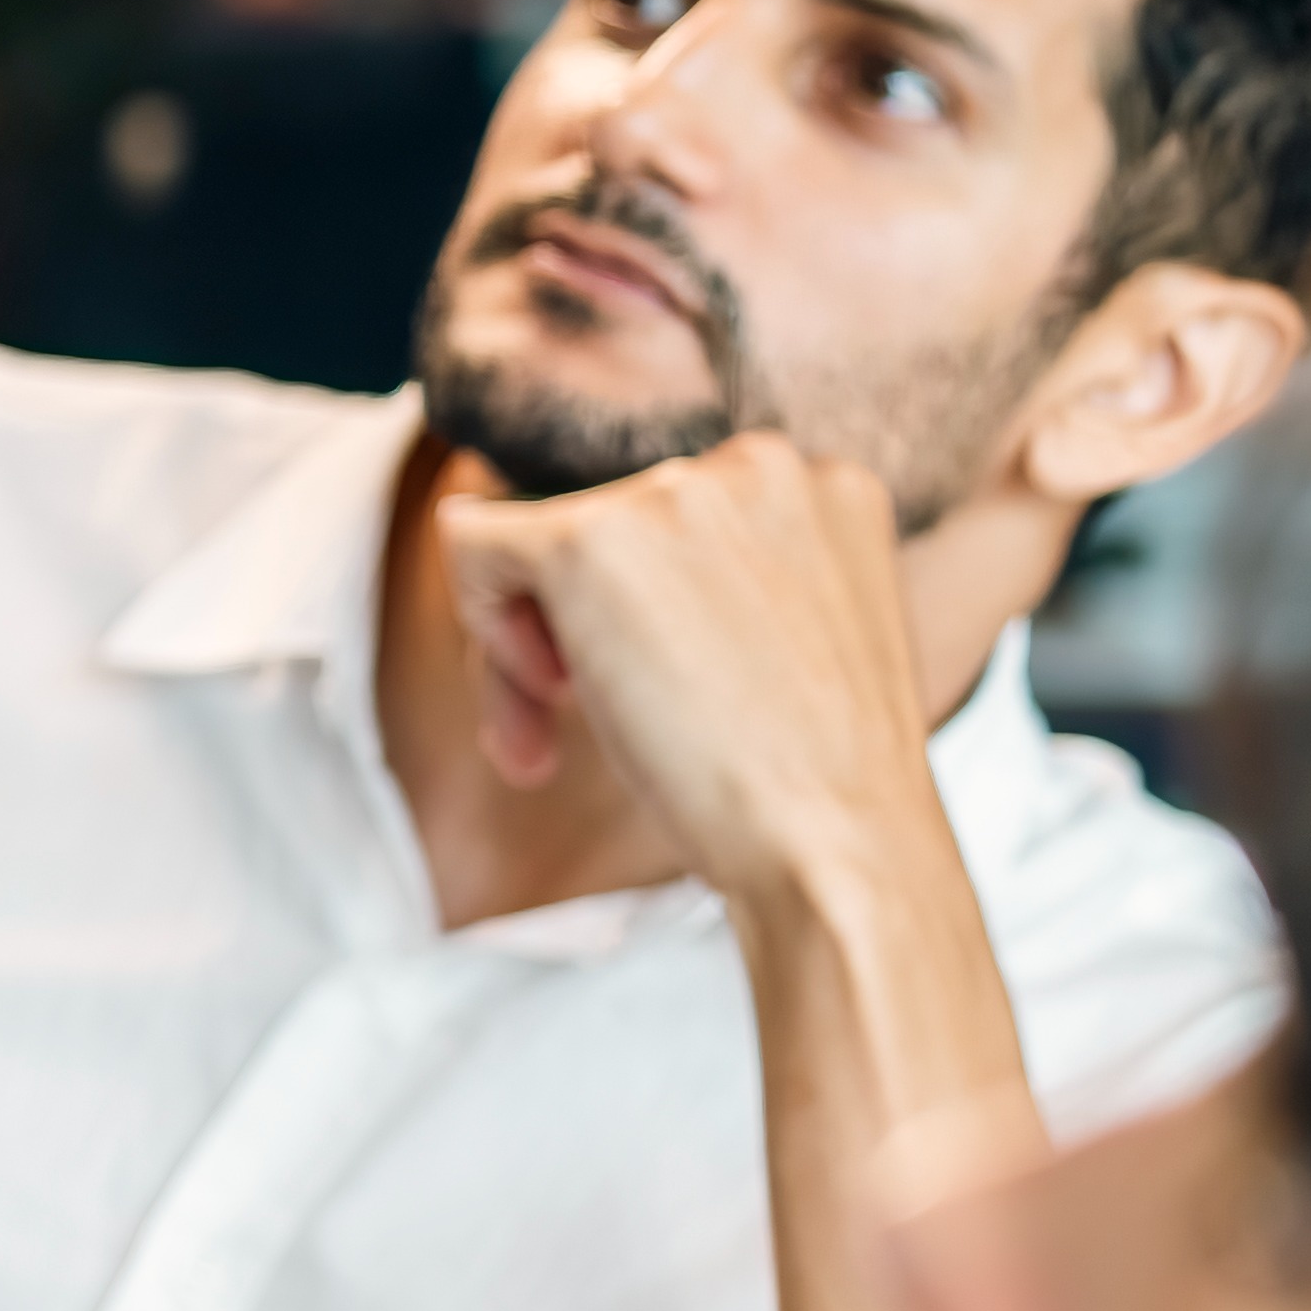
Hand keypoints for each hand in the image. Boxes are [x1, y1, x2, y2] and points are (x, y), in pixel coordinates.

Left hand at [440, 434, 953, 912]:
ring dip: (522, 652)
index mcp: (820, 487)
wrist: (840, 846)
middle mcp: (758, 464)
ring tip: (550, 746)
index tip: (661, 693)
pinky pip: (470, 543)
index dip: (640, 612)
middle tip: (574, 731)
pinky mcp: (590, 538)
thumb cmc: (807, 781)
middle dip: (574, 631)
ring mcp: (676, 493)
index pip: (668, 517)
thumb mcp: (784, 640)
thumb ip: (709, 576)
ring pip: (532, 544)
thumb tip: (487, 517)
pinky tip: (546, 699)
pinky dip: (481, 625)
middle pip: (598, 526)